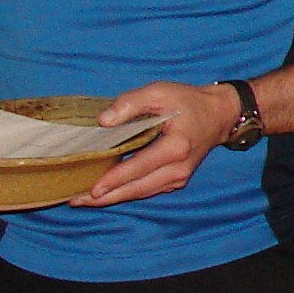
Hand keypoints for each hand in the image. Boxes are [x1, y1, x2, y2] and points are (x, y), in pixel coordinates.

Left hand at [71, 81, 233, 206]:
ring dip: (113, 198)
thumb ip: (130, 103)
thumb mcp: (159, 91)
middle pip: (137, 188)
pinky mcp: (177, 180)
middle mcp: (178, 168)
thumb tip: (103, 122)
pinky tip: (107, 193)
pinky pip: (148, 190)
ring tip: (84, 200)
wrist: (218, 115)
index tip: (91, 190)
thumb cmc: (187, 101)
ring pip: (141, 193)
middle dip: (106, 197)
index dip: (114, 179)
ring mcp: (179, 177)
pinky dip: (127, 193)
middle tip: (75, 201)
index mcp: (175, 147)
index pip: (139, 167)